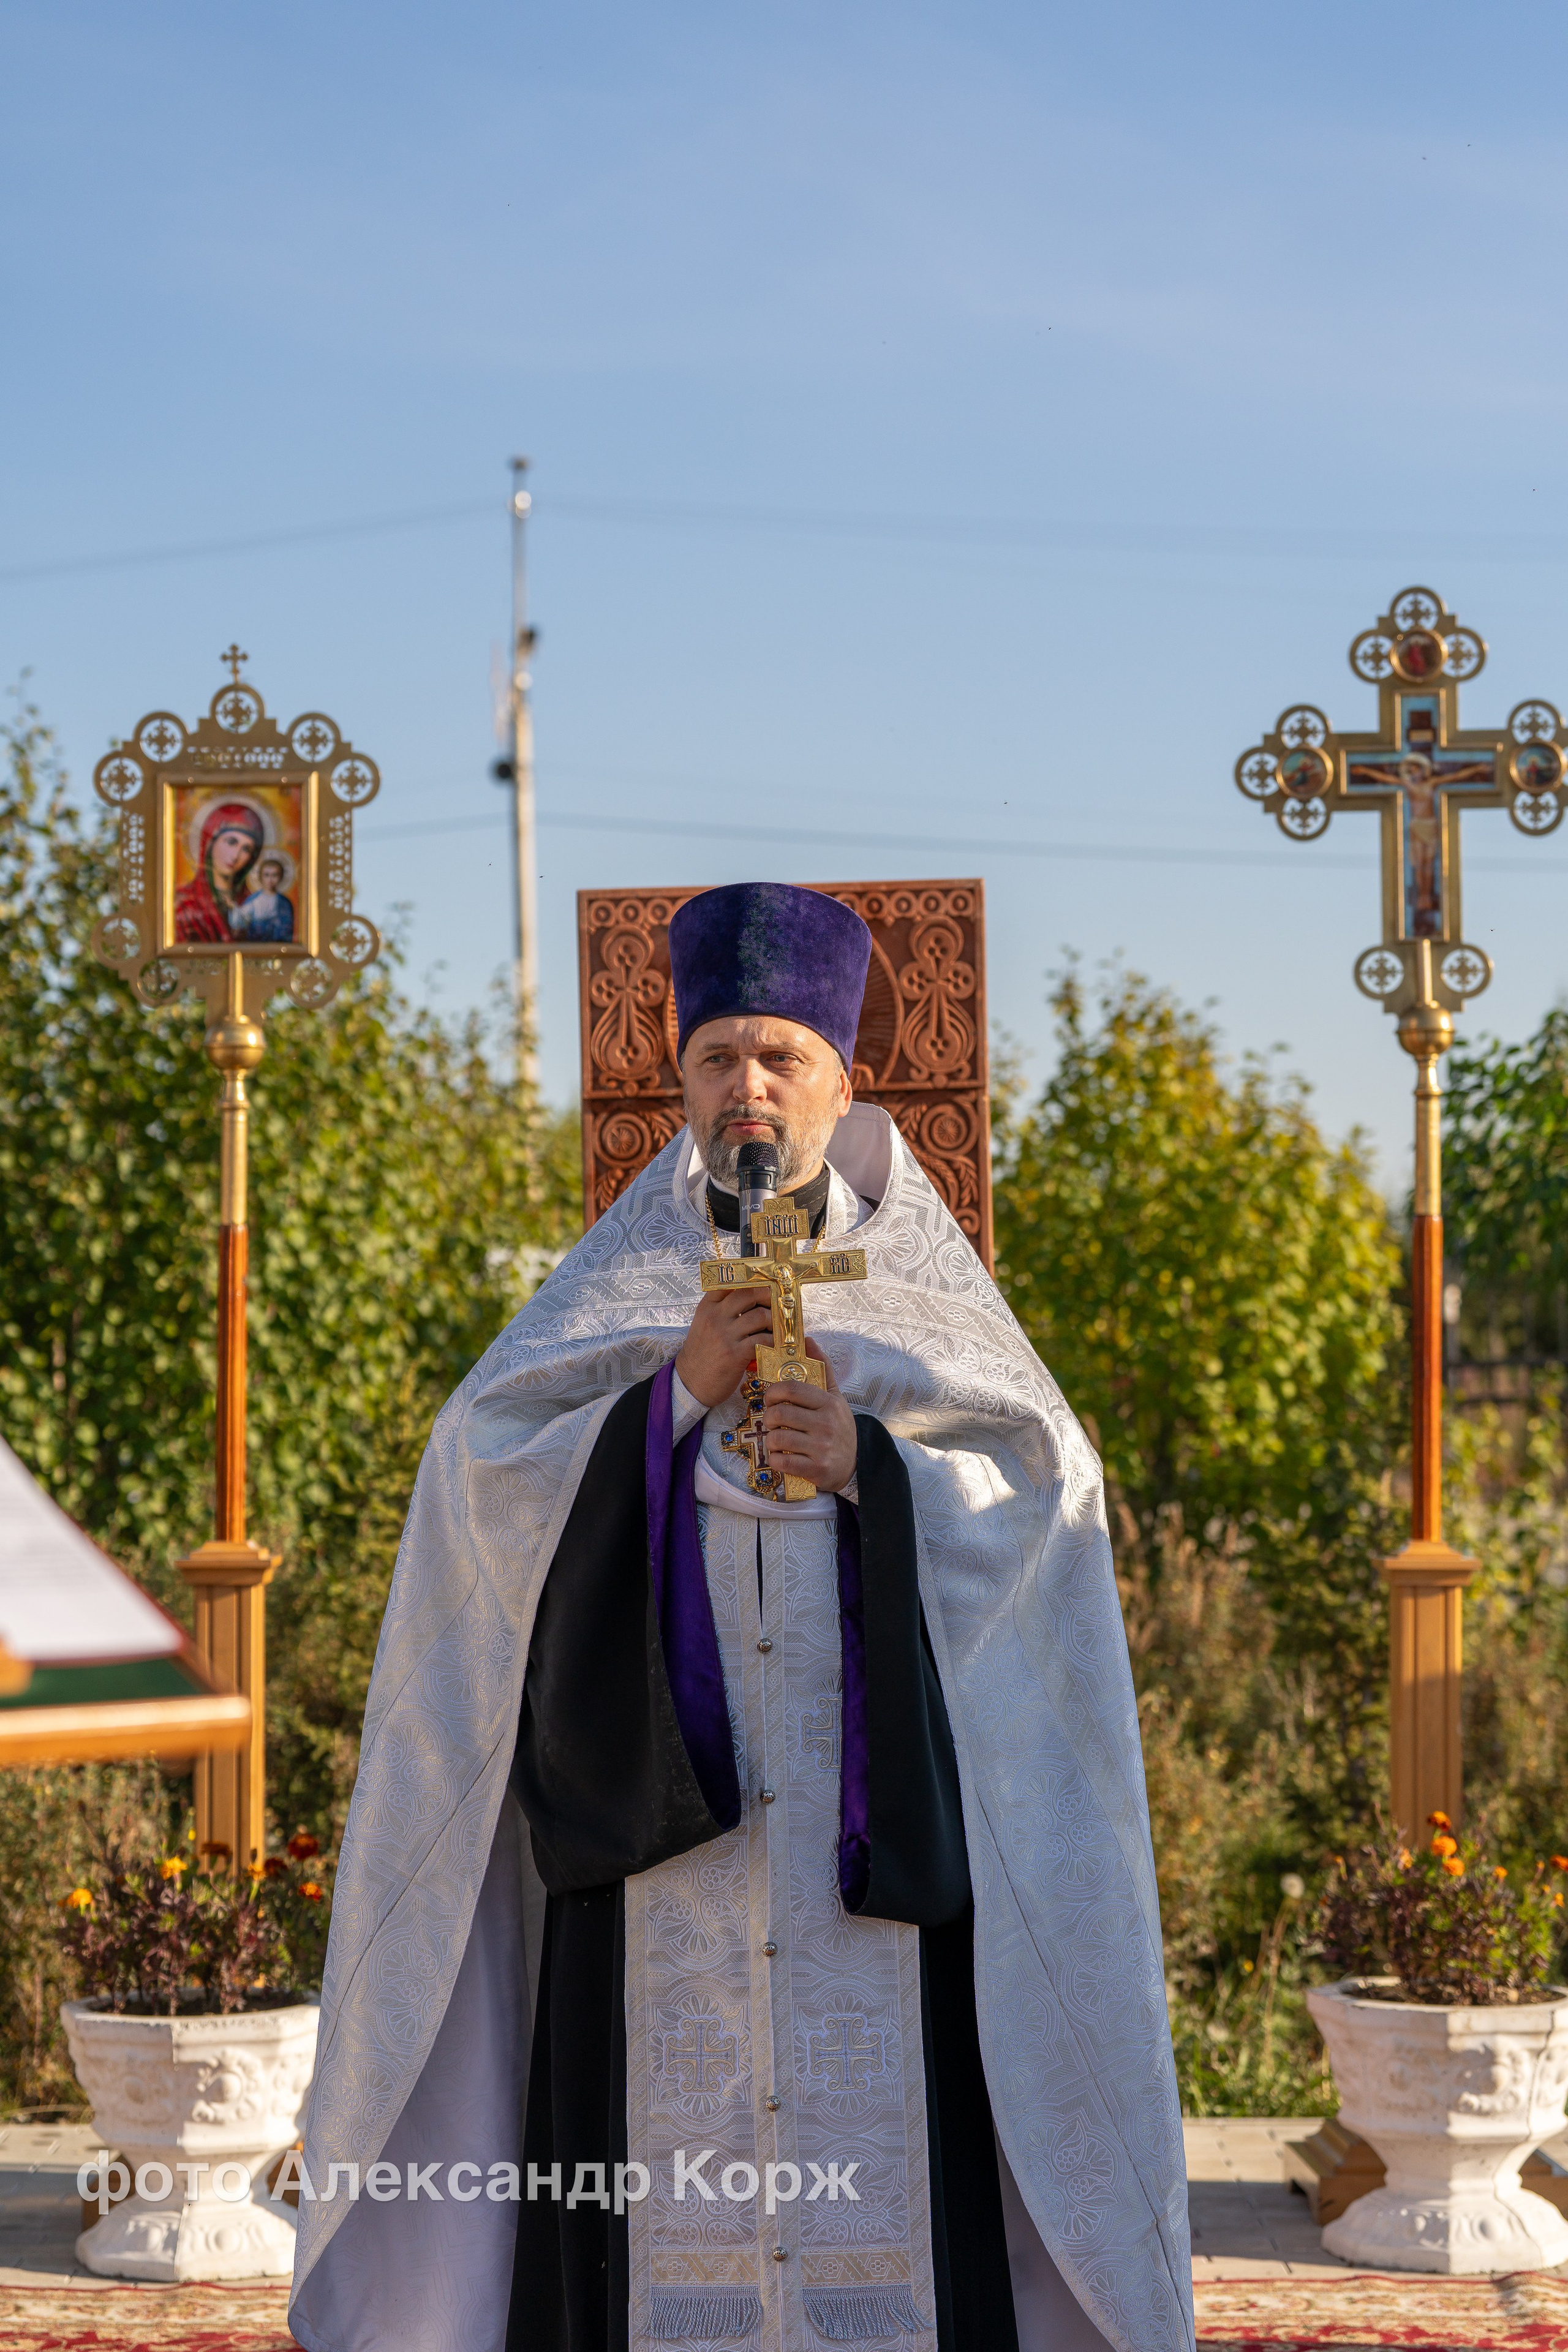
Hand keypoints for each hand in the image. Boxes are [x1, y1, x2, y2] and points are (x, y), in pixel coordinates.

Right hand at [675, 1286, 774, 1407]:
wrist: (690, 1382)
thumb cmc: (702, 1353)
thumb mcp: (704, 1325)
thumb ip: (722, 1310)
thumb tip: (751, 1297)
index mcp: (707, 1307)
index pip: (728, 1281)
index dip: (749, 1279)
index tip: (763, 1282)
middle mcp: (715, 1317)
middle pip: (749, 1293)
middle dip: (768, 1296)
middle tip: (776, 1304)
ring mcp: (725, 1335)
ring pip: (760, 1316)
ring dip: (773, 1321)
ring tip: (776, 1327)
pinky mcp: (735, 1354)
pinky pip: (762, 1340)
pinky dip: (772, 1341)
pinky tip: (774, 1344)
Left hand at [762, 1341, 857, 1492]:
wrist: (855, 1465)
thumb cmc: (839, 1427)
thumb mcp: (835, 1397)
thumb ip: (822, 1368)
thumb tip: (808, 1340)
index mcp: (828, 1403)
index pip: (791, 1389)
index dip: (772, 1391)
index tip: (770, 1398)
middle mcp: (826, 1424)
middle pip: (780, 1413)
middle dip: (768, 1417)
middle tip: (772, 1421)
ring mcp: (822, 1448)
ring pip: (777, 1438)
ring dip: (770, 1440)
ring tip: (777, 1440)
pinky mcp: (816, 1470)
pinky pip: (782, 1462)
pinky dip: (775, 1460)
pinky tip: (781, 1457)